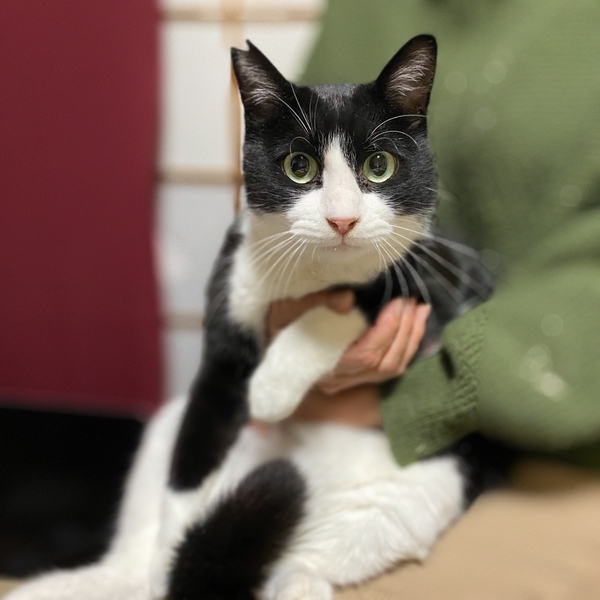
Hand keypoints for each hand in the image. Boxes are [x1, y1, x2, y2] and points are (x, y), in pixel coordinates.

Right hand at [256, 291, 429, 427]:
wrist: (270, 345)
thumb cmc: (276, 326)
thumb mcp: (285, 310)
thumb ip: (312, 302)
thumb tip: (347, 298)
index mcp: (320, 365)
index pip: (365, 355)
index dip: (387, 329)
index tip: (398, 302)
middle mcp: (339, 380)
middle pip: (384, 363)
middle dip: (404, 330)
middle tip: (412, 300)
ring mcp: (350, 381)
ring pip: (392, 368)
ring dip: (411, 338)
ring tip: (420, 309)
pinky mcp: (358, 376)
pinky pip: (390, 368)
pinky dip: (407, 346)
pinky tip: (413, 324)